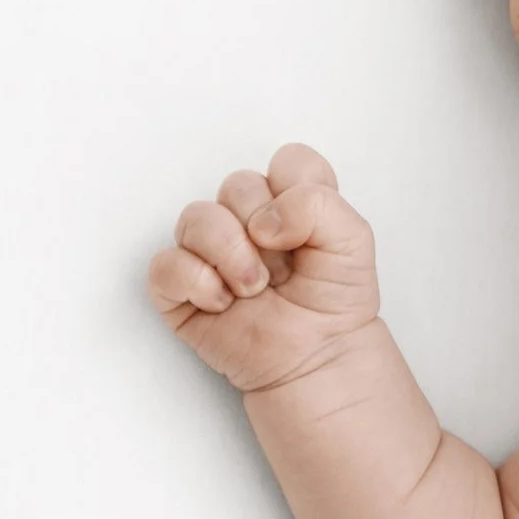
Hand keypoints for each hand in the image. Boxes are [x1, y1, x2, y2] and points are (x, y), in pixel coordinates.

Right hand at [147, 143, 381, 393]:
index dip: (295, 187)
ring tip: (253, 288)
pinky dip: (196, 282)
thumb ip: (319, 205)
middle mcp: (249, 219)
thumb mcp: (353, 243)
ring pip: (195, 217)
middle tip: (280, 268)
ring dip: (230, 254)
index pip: (288, 161)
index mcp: (292, 202)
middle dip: (260, 227)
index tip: (304, 228)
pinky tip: (223, 303)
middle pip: (237, 184)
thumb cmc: (334, 302)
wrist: (318, 357)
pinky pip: (165, 264)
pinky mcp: (182, 288)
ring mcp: (212, 252)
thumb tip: (264, 218)